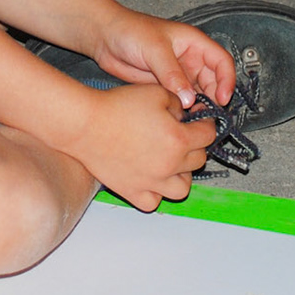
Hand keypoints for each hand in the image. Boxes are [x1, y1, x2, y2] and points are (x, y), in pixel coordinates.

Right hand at [66, 82, 216, 211]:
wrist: (86, 124)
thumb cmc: (117, 107)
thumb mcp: (156, 92)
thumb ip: (178, 103)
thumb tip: (187, 114)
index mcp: (178, 139)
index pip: (208, 135)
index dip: (206, 123)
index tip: (200, 120)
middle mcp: (169, 165)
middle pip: (198, 160)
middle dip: (195, 145)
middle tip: (182, 135)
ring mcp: (151, 183)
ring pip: (182, 188)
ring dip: (181, 174)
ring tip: (170, 160)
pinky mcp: (132, 192)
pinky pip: (155, 202)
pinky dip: (157, 193)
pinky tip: (151, 178)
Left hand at [86, 11, 234, 109]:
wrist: (105, 37)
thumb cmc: (130, 30)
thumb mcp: (155, 49)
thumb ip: (172, 73)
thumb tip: (189, 98)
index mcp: (194, 43)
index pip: (222, 62)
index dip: (227, 80)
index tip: (223, 97)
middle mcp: (189, 59)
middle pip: (213, 82)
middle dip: (214, 99)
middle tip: (209, 116)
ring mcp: (178, 74)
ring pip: (198, 94)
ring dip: (199, 107)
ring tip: (195, 120)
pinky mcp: (165, 87)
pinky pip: (181, 101)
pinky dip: (183, 111)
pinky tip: (180, 119)